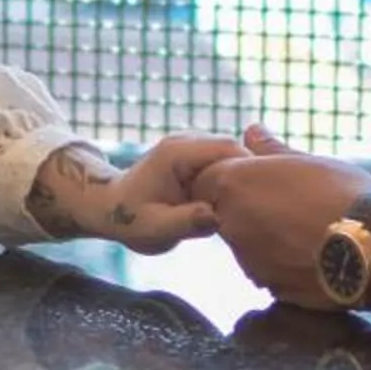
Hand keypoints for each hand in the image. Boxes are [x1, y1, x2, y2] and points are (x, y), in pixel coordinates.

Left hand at [28, 134, 244, 250]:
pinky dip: (233, 181)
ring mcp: (192, 144)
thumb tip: (216, 217)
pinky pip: (226, 162)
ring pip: (234, 156)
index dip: (250, 172)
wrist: (111, 208)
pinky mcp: (197, 154)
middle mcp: (187, 140)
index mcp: (178, 153)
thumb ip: (185, 222)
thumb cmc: (130, 220)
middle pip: (237, 150)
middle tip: (257, 209)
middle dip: (250, 176)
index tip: (260, 201)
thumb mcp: (155, 229)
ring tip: (246, 208)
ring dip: (242, 179)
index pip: (230, 150)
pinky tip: (233, 204)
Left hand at [192, 126, 370, 310]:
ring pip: (245, 242)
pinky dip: (280, 259)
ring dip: (263, 234)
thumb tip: (251, 130)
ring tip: (306, 226)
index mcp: (235, 184)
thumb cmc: (343, 192)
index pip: (204, 180)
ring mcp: (248, 259)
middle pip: (222, 212)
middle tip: (287, 200)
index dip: (227, 178)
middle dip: (245, 206)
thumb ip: (271, 149)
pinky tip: (311, 251)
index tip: (255, 178)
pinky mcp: (268, 286)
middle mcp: (231, 223)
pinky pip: (265, 267)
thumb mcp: (307, 161)